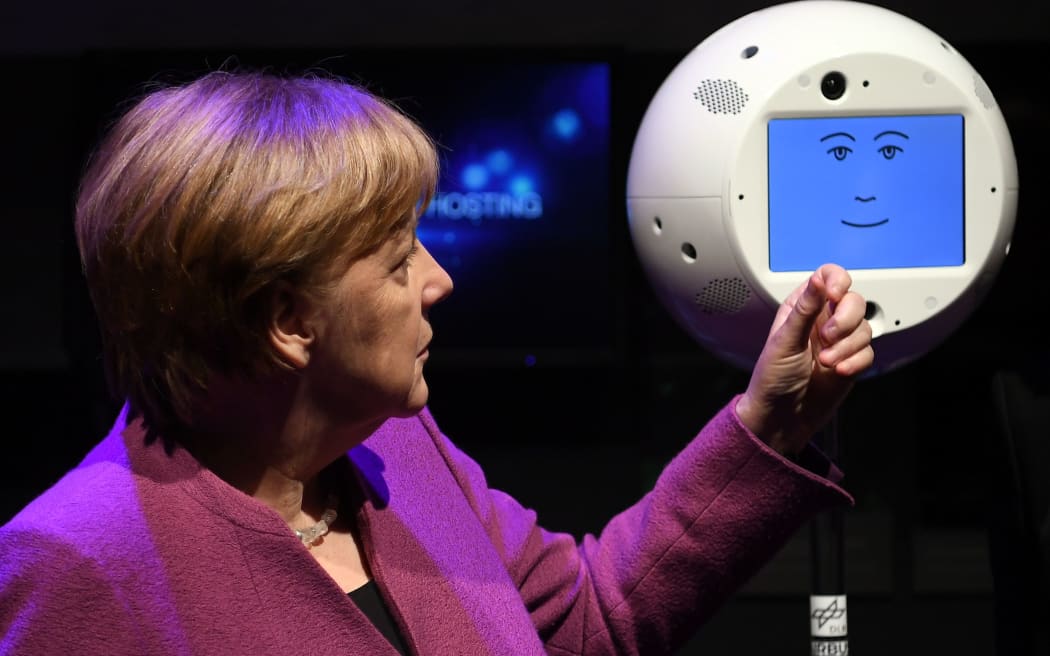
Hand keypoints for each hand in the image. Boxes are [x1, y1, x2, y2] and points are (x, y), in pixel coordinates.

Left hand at [735, 263, 873, 455]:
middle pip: (855, 301)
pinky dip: (855, 361)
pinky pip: (869, 352)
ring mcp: (839, 341)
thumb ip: (804, 309)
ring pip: (865, 328)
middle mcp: (823, 320)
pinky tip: (837, 372)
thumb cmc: (772, 378)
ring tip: (824, 362)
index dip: (837, 280)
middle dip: (845, 320)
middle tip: (826, 338)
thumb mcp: (784, 341)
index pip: (829, 276)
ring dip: (847, 347)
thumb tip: (818, 280)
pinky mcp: (852, 360)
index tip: (835, 295)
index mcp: (802, 307)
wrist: (782, 416)